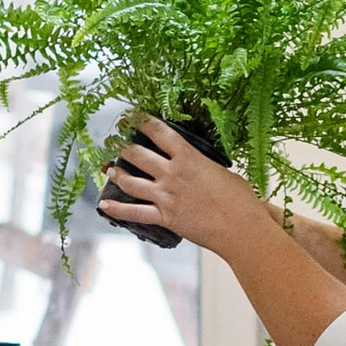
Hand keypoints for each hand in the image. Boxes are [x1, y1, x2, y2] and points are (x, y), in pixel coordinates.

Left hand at [98, 119, 259, 255]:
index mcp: (188, 157)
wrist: (241, 228)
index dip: (140, 121)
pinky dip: (117, 209)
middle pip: (137, 155)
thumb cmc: (239, 199)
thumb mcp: (222, 170)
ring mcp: (165, 196)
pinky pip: (134, 212)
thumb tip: (196, 162)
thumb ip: (203, 164)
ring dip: (117, 173)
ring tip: (110, 169)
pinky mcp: (164, 217)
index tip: (131, 117)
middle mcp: (172, 174)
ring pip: (130, 181)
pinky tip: (104, 205)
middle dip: (121, 147)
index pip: (158, 131)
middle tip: (114, 142)